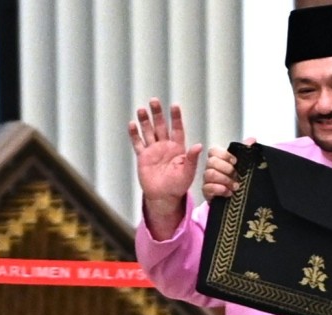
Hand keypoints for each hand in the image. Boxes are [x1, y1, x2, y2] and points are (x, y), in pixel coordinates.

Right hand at [128, 98, 202, 238]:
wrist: (164, 196)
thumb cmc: (178, 185)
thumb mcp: (188, 172)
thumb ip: (191, 158)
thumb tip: (199, 145)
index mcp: (178, 148)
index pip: (177, 129)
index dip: (176, 118)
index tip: (175, 106)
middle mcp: (165, 146)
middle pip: (161, 126)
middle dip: (157, 114)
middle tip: (154, 101)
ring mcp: (153, 150)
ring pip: (148, 132)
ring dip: (145, 121)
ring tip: (142, 109)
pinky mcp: (143, 157)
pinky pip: (138, 143)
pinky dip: (134, 134)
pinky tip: (132, 124)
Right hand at [202, 138, 255, 201]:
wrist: (237, 197)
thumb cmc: (237, 178)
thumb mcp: (243, 164)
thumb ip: (246, 151)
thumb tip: (252, 139)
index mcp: (218, 159)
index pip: (213, 150)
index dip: (224, 155)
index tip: (235, 161)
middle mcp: (210, 168)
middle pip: (211, 162)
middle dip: (226, 168)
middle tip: (236, 175)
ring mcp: (207, 179)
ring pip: (209, 174)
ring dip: (225, 180)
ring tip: (235, 186)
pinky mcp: (207, 191)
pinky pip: (208, 188)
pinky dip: (220, 189)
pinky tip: (229, 192)